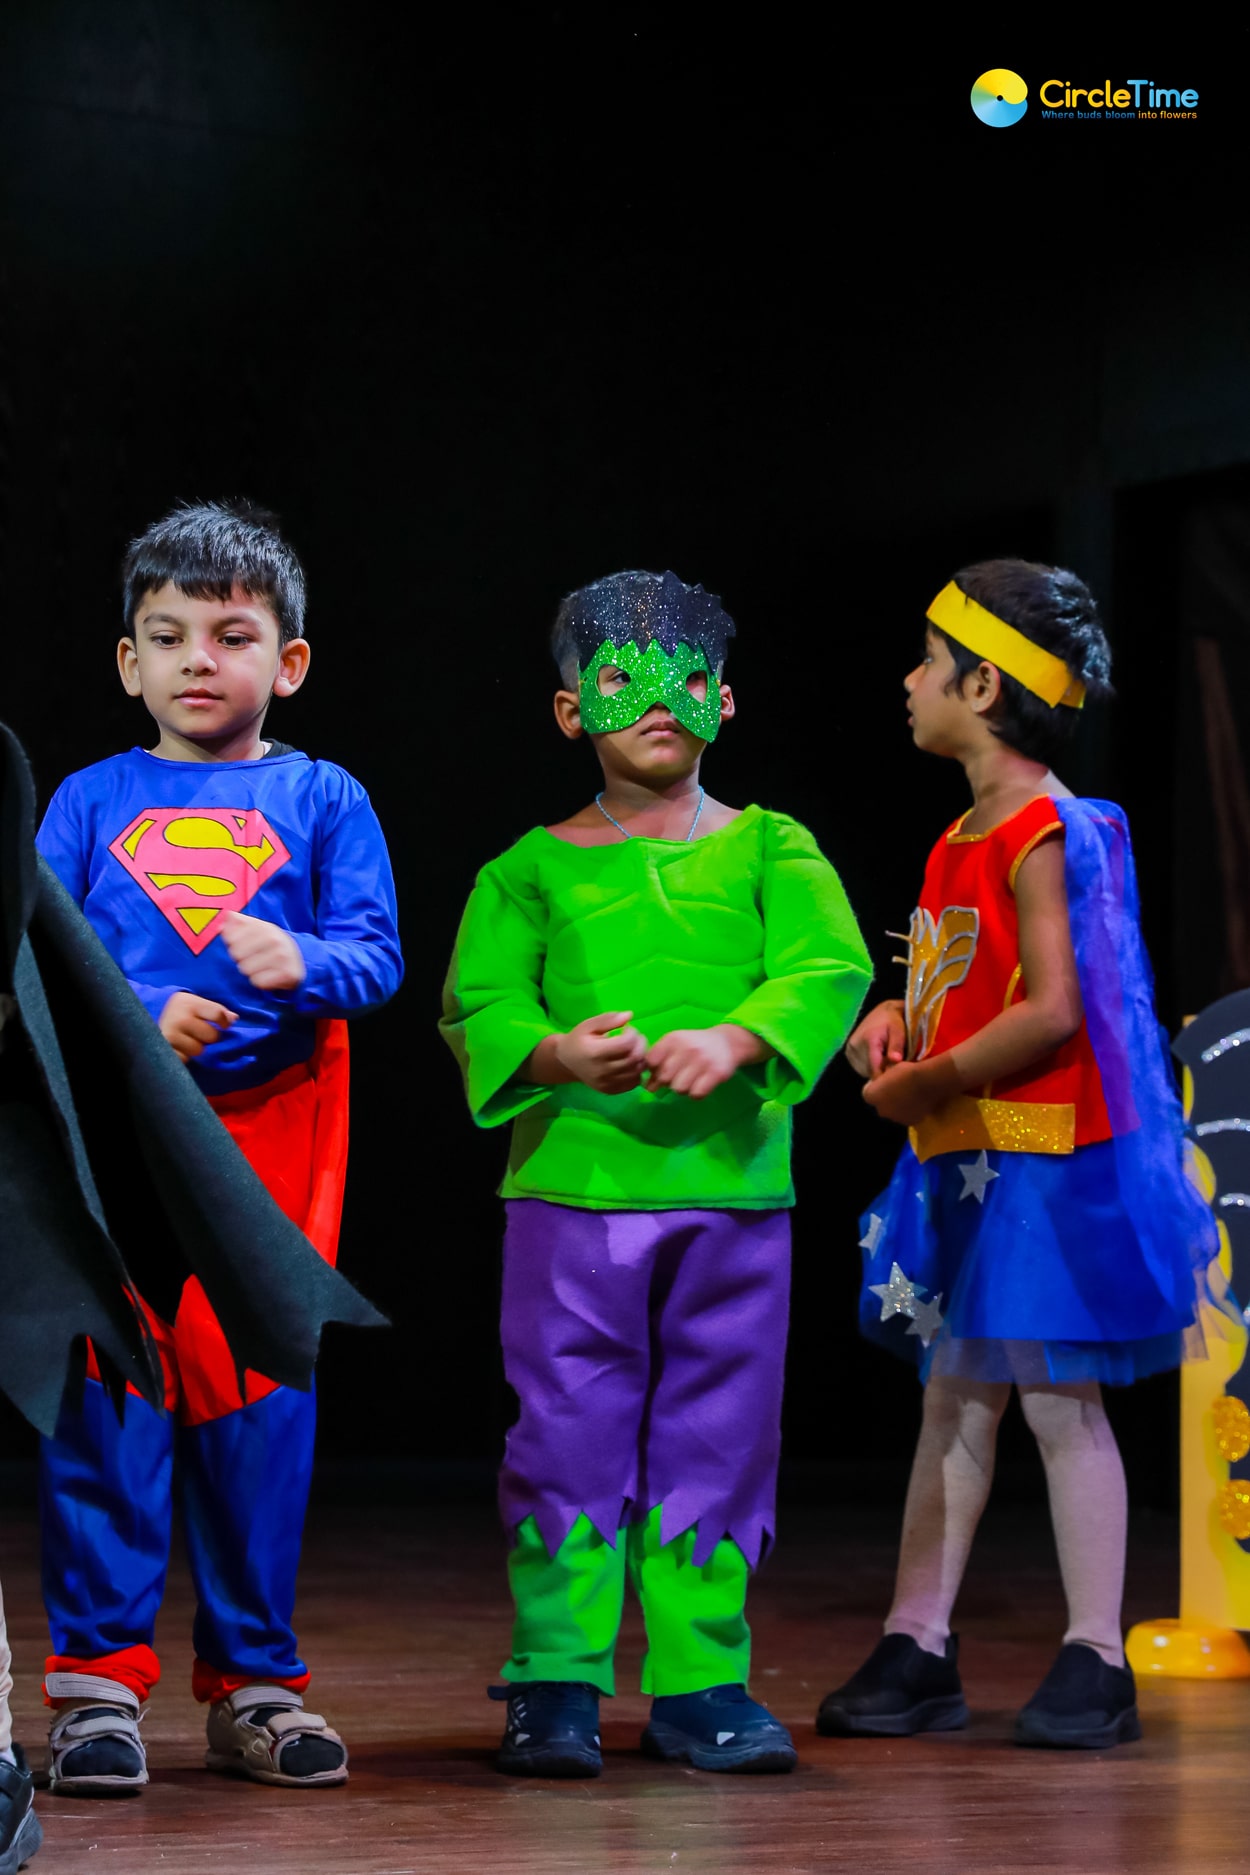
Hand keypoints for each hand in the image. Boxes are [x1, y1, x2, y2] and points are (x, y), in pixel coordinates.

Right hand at [159, 991, 237, 1061]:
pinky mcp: (165, 1051)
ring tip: (187, 1040)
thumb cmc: (179, 1011)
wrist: (145, 1017)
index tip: (223, 1025)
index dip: (224, 1022)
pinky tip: (178, 1047)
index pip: (218, 1014)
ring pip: (200, 1050)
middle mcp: (179, 1019)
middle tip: (199, 1033)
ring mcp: (170, 1036)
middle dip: (209, 1037)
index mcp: (189, 1003)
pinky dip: (185, 1056)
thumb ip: (216, 1010)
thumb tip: (234, 1019)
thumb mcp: (196, 1004)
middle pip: (212, 1036)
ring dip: (196, 1048)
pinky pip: (185, 1059)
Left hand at [219, 911, 305, 991]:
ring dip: (251, 971)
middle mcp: (275, 940)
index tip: (242, 945)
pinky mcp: (287, 973)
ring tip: (261, 967)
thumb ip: (239, 922)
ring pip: (246, 969)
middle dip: (241, 959)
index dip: (232, 944)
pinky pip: (259, 982)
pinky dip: (261, 981)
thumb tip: (227, 916)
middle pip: (237, 955)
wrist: (300, 958)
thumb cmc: (272, 944)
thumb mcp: (258, 928)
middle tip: (253, 958)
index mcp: (265, 927)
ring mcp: (283, 956)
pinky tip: (269, 975)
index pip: (231, 938)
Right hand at [554, 1011, 649, 1093]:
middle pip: (634, 1058)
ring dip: (641, 1058)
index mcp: (595, 1052)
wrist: (566, 1062)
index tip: (627, 1029)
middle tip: (635, 1038)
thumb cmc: (578, 1040)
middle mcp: (601, 1071)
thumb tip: (629, 1015)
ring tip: (633, 1049)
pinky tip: (629, 1063)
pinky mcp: (610, 1091)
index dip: (632, 1033)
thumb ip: (608, 1019)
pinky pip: (633, 1083)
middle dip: (640, 1044)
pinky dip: (636, 1071)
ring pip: (637, 1071)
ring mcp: (606, 1083)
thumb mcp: (588, 1025)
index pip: (626, 1044)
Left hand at [645, 1023, 765, 1098]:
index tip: (661, 1070)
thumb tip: (647, 1086)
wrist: (726, 1042)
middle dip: (668, 1082)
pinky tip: (700, 1084)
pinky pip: (696, 1094)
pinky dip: (696, 1094)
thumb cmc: (694, 1046)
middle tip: (677, 1077)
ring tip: (690, 1080)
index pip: (651, 1062)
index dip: (653, 1070)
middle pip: (665, 1078)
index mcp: (673, 1039)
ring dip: (682, 1089)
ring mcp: (703, 1061)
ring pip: (679, 1089)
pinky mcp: (716, 1073)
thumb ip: (658, 1062)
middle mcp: (687, 1048)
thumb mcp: (675, 1046)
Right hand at [846, 1000, 906, 1079]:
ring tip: (886, 1057)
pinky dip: (871, 1066)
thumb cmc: (894, 1021)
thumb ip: (897, 1045)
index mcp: (868, 1040)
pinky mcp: (848, 1053)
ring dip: (877, 1069)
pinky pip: (861, 1068)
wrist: (883, 1012)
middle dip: (883, 1071)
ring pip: (866, 1072)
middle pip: (870, 1072)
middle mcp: (855, 1046)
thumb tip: (895, 1060)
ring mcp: (849, 1050)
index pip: (875, 1069)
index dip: (886, 1075)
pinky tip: (879, 1057)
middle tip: (894, 1063)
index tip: (897, 1076)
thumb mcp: (898, 1030)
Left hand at [862, 1054, 960, 1125]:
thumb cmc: (907, 1070)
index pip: (869, 1091)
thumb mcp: (889, 1067)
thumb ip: (882, 1076)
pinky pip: (908, 1116)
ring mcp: (895, 1118)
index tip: (888, 1078)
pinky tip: (918, 1101)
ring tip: (911, 1094)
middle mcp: (880, 1110)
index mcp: (870, 1095)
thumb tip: (883, 1078)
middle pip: (882, 1104)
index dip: (878, 1085)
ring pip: (895, 1111)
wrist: (927, 1081)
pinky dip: (911, 1110)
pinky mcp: (910, 1122)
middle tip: (900, 1087)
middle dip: (888, 1097)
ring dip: (899, 1105)